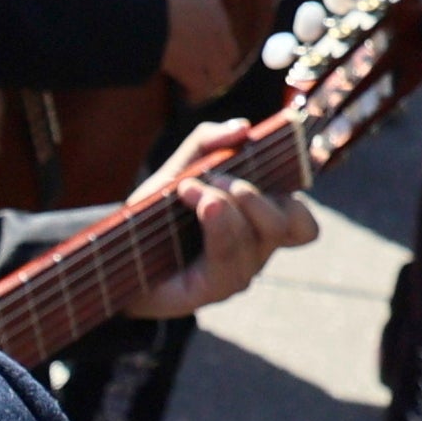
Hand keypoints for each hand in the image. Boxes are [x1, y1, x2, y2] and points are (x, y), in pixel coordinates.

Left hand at [119, 117, 317, 321]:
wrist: (118, 254)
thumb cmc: (156, 215)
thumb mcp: (180, 168)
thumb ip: (208, 143)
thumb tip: (242, 129)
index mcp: (259, 225)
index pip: (303, 224)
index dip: (300, 200)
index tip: (277, 164)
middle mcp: (256, 251)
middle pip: (290, 225)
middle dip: (255, 195)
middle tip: (219, 177)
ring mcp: (238, 274)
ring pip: (256, 238)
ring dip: (224, 204)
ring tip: (189, 187)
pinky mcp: (214, 291)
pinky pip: (229, 259)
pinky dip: (213, 222)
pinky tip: (188, 198)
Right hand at [153, 0, 237, 101]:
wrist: (135, 7)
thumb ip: (172, 7)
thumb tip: (164, 19)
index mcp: (209, 2)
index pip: (222, 28)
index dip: (212, 44)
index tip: (198, 53)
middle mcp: (216, 24)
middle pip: (229, 55)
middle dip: (217, 66)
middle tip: (200, 74)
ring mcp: (207, 47)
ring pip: (222, 76)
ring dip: (209, 84)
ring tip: (193, 90)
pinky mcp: (193, 67)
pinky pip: (203, 89)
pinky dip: (195, 94)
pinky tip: (186, 96)